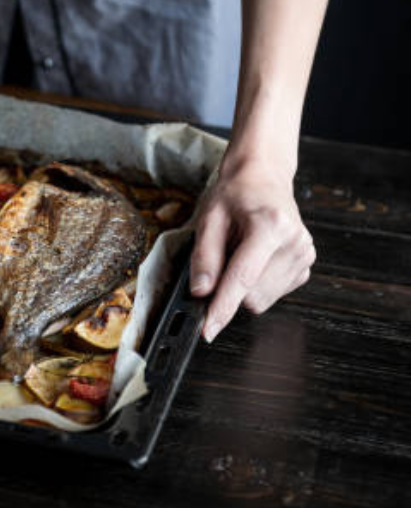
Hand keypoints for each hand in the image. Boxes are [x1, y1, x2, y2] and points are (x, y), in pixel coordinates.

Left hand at [189, 156, 315, 342]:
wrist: (263, 177)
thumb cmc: (236, 193)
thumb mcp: (209, 218)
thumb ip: (205, 257)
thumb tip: (201, 292)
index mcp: (271, 226)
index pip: (242, 278)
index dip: (222, 308)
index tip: (208, 330)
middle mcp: (295, 242)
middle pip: (252, 296)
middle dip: (229, 288)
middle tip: (223, 256)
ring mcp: (304, 255)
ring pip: (262, 300)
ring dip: (243, 286)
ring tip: (240, 252)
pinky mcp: (305, 266)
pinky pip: (272, 294)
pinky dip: (256, 283)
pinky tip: (255, 258)